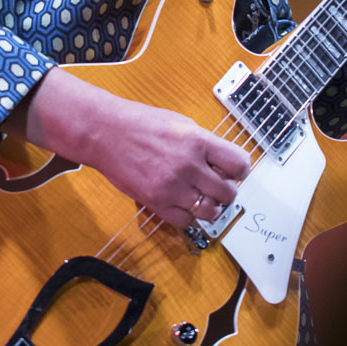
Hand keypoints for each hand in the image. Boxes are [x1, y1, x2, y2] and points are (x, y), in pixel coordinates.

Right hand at [10, 68, 249, 228]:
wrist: (106, 134)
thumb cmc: (141, 124)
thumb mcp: (182, 124)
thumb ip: (205, 144)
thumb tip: (224, 163)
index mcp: (198, 141)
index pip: (239, 165)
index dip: (240, 170)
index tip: (234, 171)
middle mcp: (188, 165)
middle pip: (228, 193)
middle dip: (227, 191)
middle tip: (219, 186)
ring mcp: (172, 186)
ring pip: (210, 212)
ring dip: (210, 207)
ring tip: (202, 197)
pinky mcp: (156, 202)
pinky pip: (185, 221)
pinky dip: (189, 216)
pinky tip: (183, 203)